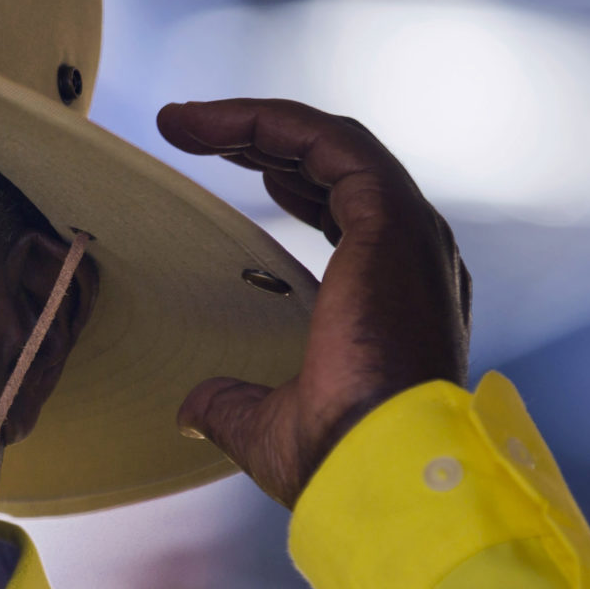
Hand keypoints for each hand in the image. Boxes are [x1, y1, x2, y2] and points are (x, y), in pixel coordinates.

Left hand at [157, 99, 470, 507]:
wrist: (381, 469)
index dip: (281, 180)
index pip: (337, 209)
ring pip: (330, 144)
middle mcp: (408, 256)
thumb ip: (231, 404)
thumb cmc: (337, 459)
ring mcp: (406, 234)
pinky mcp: (391, 220)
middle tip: (185, 127)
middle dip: (258, 140)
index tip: (213, 163)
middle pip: (331, 167)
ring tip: (181, 119)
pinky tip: (208, 125)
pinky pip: (331, 143)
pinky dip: (270, 124)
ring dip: (254, 123)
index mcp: (389, 294)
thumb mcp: (266, 425)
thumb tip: (192, 407)